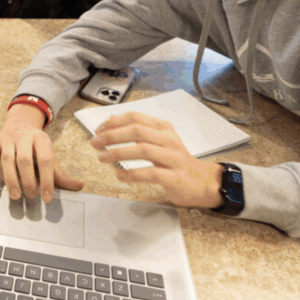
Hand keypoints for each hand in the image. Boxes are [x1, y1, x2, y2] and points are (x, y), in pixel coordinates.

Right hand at [0, 104, 83, 201]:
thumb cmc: (36, 146)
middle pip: (24, 159)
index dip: (47, 179)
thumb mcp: (51, 156)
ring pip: (6, 158)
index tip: (47, 197)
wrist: (21, 123)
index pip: (45, 159)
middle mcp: (24, 137)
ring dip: (10, 178)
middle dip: (28, 180)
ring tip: (16, 194)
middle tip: (31, 195)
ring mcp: (8, 139)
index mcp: (41, 139)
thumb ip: (61, 174)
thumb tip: (79, 186)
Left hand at [90, 112, 222, 207]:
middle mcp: (169, 139)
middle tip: (95, 143)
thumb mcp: (159, 140)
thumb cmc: (177, 161)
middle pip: (137, 131)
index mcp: (163, 128)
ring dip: (118, 153)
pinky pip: (151, 173)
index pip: (135, 117)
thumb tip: (111, 121)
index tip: (98, 130)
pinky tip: (120, 175)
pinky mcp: (175, 177)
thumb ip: (138, 131)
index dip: (113, 122)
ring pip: (143, 150)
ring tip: (102, 158)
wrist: (204, 182)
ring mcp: (173, 158)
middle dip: (112, 136)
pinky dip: (132, 174)